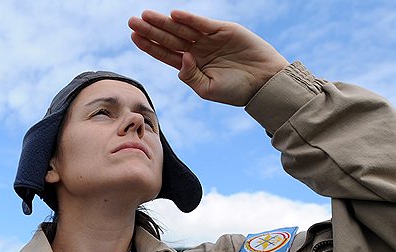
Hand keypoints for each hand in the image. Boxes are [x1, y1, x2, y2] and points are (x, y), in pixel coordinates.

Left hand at [128, 10, 288, 105]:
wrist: (264, 83)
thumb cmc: (235, 91)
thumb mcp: (206, 89)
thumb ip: (189, 75)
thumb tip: (181, 58)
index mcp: (190, 65)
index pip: (164, 53)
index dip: (149, 45)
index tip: (133, 37)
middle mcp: (197, 50)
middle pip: (168, 38)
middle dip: (150, 30)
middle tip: (132, 21)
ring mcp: (209, 39)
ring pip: (181, 29)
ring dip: (164, 22)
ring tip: (146, 16)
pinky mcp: (224, 30)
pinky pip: (203, 24)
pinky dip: (189, 19)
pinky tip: (174, 15)